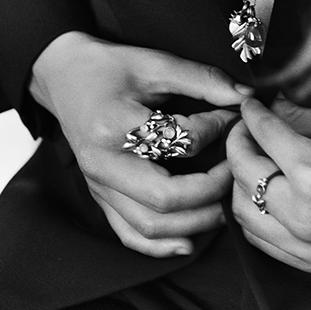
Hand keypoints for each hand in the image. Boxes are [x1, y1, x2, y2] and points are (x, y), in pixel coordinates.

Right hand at [30, 31, 251, 257]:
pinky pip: (129, 234)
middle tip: (238, 169)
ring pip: (150, 226)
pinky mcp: (100, 196)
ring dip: (196, 222)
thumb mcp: (155, 63)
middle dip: (214, 188)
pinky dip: (161, 246)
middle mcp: (103, 163)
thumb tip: (246, 97)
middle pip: (166, 198)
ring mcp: (99, 186)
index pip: (179, 142)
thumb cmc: (110, 68)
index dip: (217, 130)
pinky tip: (189, 242)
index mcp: (114, 125)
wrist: (63, 76)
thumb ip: (202, 80)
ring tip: (226, 202)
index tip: (234, 117)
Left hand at [227, 97, 310, 274]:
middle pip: (243, 169)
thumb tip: (277, 107)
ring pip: (241, 209)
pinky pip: (259, 239)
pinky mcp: (309, 263)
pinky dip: (252, 214)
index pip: (264, 133)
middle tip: (247, 127)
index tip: (250, 104)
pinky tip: (262, 196)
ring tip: (252, 159)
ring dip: (238, 179)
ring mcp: (303, 244)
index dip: (252, 114)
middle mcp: (300, 212)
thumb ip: (308, 118)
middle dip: (238, 141)